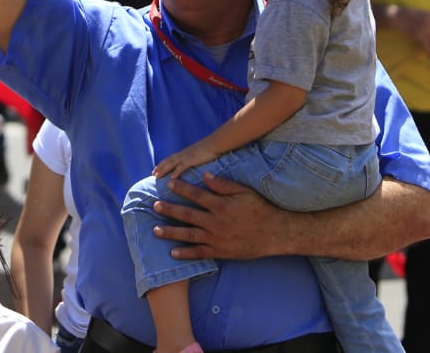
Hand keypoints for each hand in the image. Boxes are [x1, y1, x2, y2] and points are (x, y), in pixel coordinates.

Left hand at [151, 172, 278, 260]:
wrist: (274, 234)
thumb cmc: (260, 209)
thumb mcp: (244, 191)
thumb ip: (223, 184)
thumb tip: (205, 176)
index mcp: (221, 205)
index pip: (196, 195)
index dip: (182, 189)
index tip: (169, 184)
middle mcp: (216, 222)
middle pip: (187, 215)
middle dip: (169, 210)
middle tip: (154, 206)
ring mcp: (217, 238)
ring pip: (189, 235)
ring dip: (170, 232)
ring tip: (155, 230)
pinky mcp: (220, 252)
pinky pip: (199, 253)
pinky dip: (185, 254)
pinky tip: (173, 252)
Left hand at [153, 139, 218, 180]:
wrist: (217, 143)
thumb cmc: (212, 148)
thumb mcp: (202, 153)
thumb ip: (197, 157)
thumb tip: (196, 162)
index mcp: (187, 152)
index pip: (172, 157)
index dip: (164, 163)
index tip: (157, 168)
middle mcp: (184, 153)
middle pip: (169, 160)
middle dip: (160, 167)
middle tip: (153, 174)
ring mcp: (187, 156)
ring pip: (172, 163)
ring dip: (164, 169)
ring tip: (156, 176)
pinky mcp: (192, 159)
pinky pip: (182, 167)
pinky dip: (176, 172)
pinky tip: (172, 179)